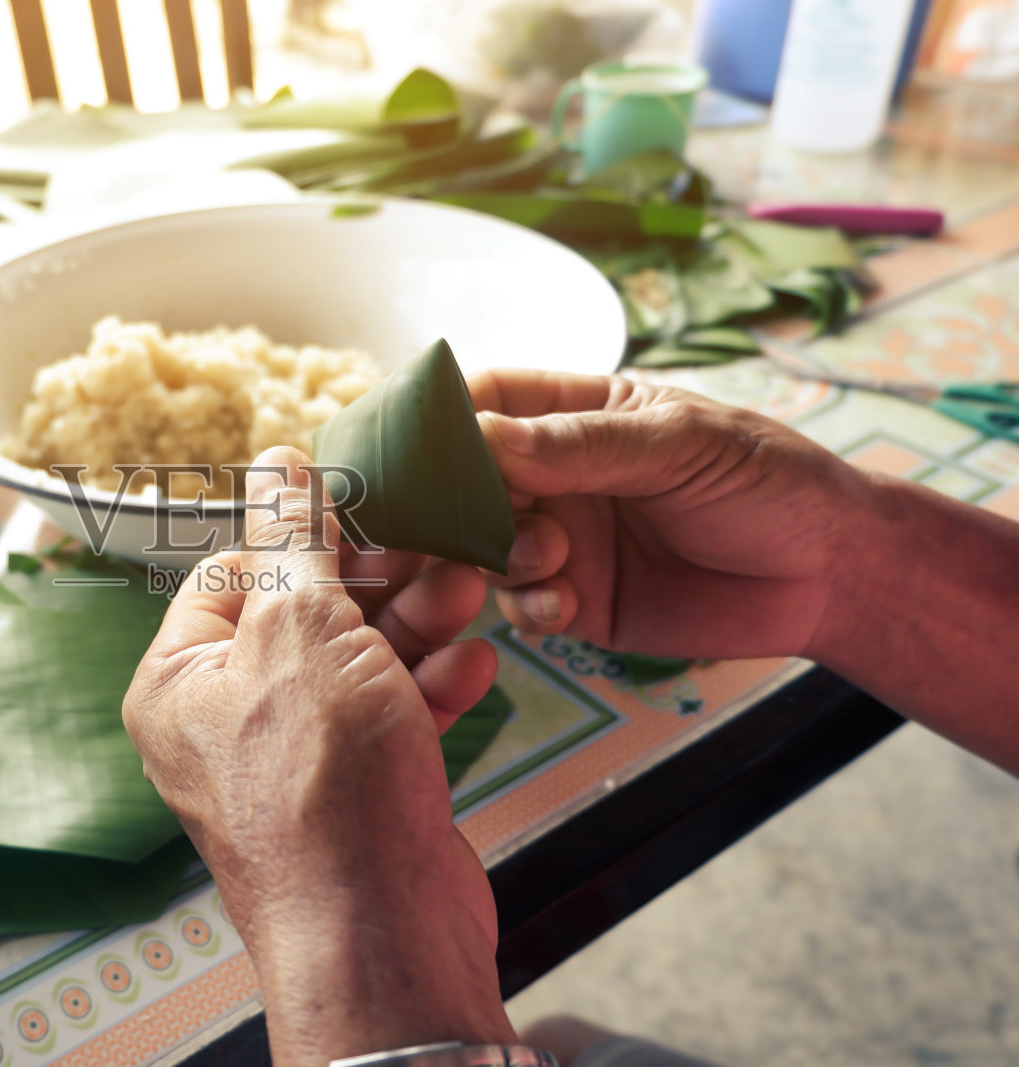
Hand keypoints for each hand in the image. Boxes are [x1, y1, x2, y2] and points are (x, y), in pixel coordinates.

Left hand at [123, 446, 517, 1066]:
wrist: (380, 933)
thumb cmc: (321, 788)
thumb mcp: (302, 627)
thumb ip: (294, 537)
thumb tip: (277, 461)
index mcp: (179, 682)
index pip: (232, 572)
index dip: (301, 531)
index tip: (363, 499)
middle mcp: (225, 723)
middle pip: (304, 614)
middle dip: (378, 578)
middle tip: (434, 543)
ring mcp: (294, 763)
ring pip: (356, 664)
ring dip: (417, 624)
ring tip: (468, 589)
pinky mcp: (356, 794)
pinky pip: (390, 718)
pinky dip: (430, 688)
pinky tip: (475, 663)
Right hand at [470, 370, 869, 660]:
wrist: (830, 574)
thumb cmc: (768, 481)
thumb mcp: (679, 444)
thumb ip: (581, 446)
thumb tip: (483, 437)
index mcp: (578, 414)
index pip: (488, 400)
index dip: (444, 415)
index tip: (417, 441)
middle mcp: (558, 477)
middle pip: (469, 480)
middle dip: (457, 500)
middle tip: (462, 518)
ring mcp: (564, 541)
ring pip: (485, 548)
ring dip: (499, 555)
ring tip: (551, 558)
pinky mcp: (579, 604)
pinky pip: (523, 607)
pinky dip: (529, 608)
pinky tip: (564, 606)